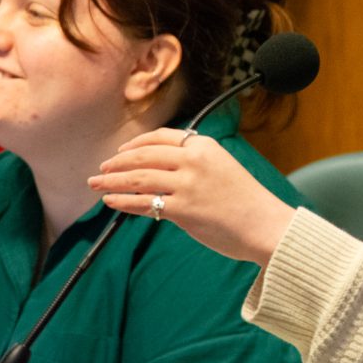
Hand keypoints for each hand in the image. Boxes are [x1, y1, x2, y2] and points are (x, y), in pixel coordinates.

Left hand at [88, 128, 295, 265]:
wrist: (266, 224)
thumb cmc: (246, 200)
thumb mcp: (222, 167)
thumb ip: (194, 162)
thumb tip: (160, 169)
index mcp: (204, 146)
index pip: (160, 138)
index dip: (135, 144)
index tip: (120, 152)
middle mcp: (194, 160)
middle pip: (143, 156)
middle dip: (117, 163)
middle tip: (101, 170)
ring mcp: (188, 184)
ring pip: (138, 178)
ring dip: (112, 182)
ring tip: (96, 185)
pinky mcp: (183, 209)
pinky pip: (145, 203)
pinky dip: (123, 201)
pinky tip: (111, 202)